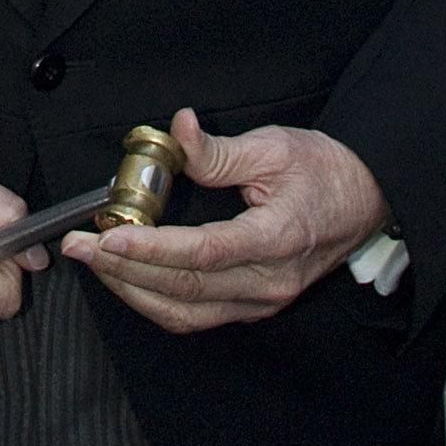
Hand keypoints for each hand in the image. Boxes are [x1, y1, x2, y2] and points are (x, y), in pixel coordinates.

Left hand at [67, 109, 387, 332]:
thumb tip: (177, 130)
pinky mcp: (253, 304)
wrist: (366, 200)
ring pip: (185, 312)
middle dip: (123, 270)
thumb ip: (219, 150)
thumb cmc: (324, 171)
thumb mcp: (275, 146)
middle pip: (185, 289)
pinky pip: (196, 315)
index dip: (151, 249)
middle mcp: (267, 281)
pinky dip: (155, 300)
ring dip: (133, 290)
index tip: (109, 235)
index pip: (203, 254)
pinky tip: (128, 278)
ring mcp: (261, 300)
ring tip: (94, 261)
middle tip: (79, 246)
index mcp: (277, 240)